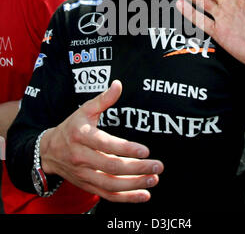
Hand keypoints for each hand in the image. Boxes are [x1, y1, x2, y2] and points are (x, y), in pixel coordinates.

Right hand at [40, 80, 163, 202]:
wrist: (49, 151)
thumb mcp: (84, 110)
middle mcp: (82, 157)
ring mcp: (84, 175)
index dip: (126, 149)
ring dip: (135, 185)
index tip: (145, 150)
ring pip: (111, 184)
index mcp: (82, 136)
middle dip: (137, 168)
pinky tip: (144, 195)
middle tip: (157, 165)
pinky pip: (107, 195)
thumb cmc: (71, 127)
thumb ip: (104, 99)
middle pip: (111, 167)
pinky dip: (126, 198)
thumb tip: (118, 84)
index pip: (105, 144)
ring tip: (154, 179)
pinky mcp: (87, 186)